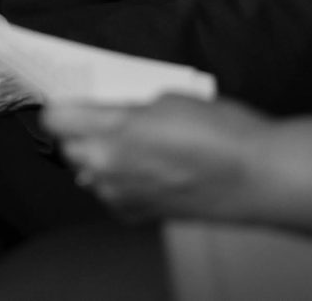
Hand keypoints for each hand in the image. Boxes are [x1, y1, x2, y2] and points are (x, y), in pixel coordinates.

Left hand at [43, 95, 269, 220]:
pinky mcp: (139, 214)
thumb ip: (128, 106)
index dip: (64, 105)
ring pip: (89, 174)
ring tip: (133, 143)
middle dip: (80, 131)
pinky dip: (120, 182)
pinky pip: (112, 195)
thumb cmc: (222, 132)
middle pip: (69, 148)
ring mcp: (122, 196)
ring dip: (100, 157)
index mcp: (112, 132)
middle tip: (105, 116)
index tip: (73, 100)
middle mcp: (108, 168)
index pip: (55, 118)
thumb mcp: (168, 97)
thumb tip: (110, 108)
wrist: (256, 176)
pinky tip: (146, 168)